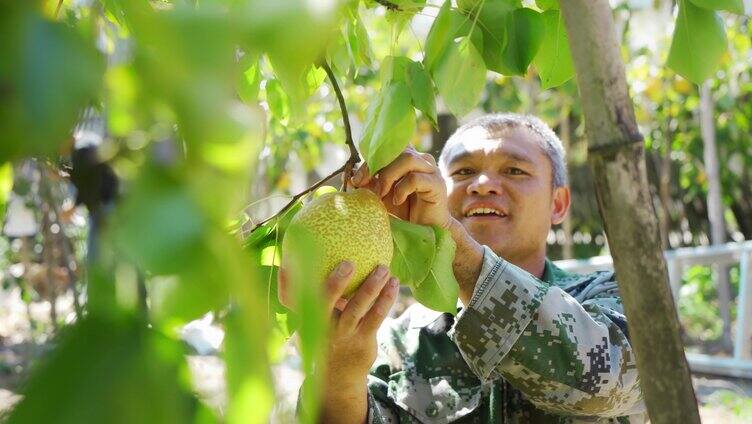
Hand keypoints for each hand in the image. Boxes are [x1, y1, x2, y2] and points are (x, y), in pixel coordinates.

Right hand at [278, 261, 398, 381]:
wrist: (339, 375)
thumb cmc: (326, 336)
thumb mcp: (313, 320)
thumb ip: (310, 295)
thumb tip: (304, 261)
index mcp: (308, 316)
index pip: (295, 297)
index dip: (289, 281)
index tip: (292, 261)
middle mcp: (323, 325)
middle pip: (326, 301)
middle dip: (336, 282)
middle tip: (349, 262)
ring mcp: (343, 333)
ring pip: (357, 307)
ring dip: (371, 286)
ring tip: (383, 268)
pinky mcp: (363, 339)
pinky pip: (376, 316)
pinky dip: (386, 299)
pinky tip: (394, 283)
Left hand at [350, 147, 450, 228]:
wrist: (425, 230)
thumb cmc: (404, 211)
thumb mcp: (380, 195)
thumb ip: (368, 184)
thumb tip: (347, 177)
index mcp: (407, 158)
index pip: (388, 147)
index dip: (370, 158)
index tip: (356, 179)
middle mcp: (421, 160)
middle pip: (396, 150)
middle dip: (375, 166)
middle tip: (362, 184)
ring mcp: (431, 170)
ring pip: (407, 159)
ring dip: (388, 176)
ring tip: (381, 194)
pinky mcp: (437, 184)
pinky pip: (415, 178)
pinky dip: (401, 189)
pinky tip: (398, 200)